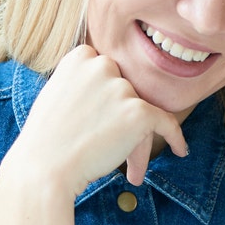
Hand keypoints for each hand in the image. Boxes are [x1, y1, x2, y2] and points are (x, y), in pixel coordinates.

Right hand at [3, 45, 188, 199]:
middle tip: (106, 143)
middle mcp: (102, 64)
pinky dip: (175, 137)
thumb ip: (82, 82)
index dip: (104, 96)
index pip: (105, 71)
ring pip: (139, 111)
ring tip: (122, 163)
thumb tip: (110, 90)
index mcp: (80, 56)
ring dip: (134, 136)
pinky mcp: (138, 111)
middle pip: (125, 89)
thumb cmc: (45, 140)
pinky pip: (166, 122)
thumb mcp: (56, 95)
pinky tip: (180, 150)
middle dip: (121, 115)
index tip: (97, 118)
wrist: (44, 168)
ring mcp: (121, 87)